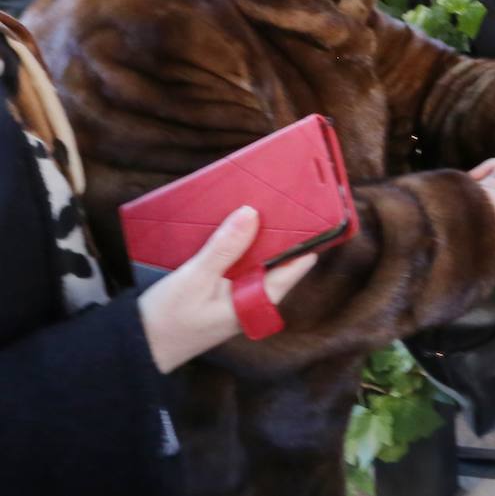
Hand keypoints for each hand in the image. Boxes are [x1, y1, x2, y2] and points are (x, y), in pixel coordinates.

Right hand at [137, 206, 316, 374]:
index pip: (295, 264)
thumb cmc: (166, 320)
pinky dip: (239, 246)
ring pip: (258, 260)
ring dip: (257, 236)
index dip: (305, 237)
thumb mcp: (195, 278)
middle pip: (278, 259)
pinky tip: (234, 226)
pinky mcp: (224, 293)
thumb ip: (225, 248)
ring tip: (261, 202)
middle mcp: (255, 299)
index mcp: (258, 300)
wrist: (136, 348)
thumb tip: (252, 213)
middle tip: (281, 195)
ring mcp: (240, 297)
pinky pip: (240, 264)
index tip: (310, 208)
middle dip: (279, 231)